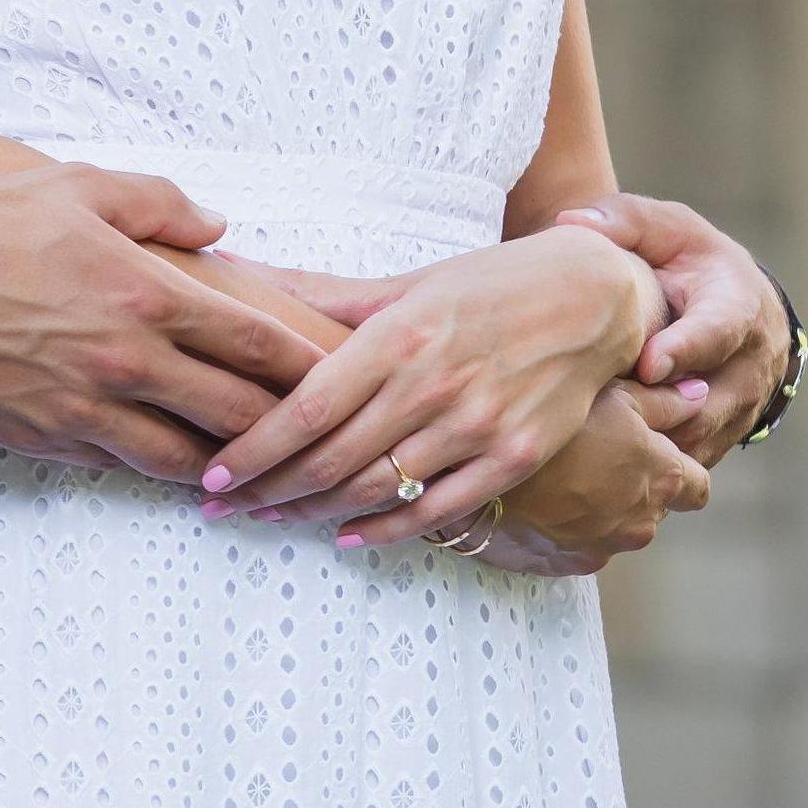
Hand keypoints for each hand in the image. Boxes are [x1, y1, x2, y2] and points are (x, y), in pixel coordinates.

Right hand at [0, 162, 330, 485]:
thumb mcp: (73, 185)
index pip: (258, 342)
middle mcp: (127, 358)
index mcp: (144, 291)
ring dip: (235, 471)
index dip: (310, 366)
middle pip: (241, 414)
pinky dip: (165, 473)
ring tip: (269, 476)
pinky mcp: (48, 438)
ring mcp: (88, 406)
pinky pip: (126, 467)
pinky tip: (184, 473)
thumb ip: (157, 201)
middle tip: (329, 443)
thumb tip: (218, 226)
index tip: (343, 379)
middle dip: (292, 432)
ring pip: (191, 460)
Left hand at [198, 226, 666, 542]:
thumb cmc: (487, 284)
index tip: (213, 472)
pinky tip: (344, 536)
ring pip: (379, 489)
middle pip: (334, 458)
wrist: (594, 297)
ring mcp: (480, 427)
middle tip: (219, 505)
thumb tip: (242, 271)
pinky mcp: (517, 458)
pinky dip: (387, 529)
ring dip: (313, 512)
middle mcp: (435, 385)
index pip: (308, 408)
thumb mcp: (405, 283)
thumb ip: (325, 295)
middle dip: (268, 489)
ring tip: (266, 519)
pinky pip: (440, 509)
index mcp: (399, 336)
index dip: (256, 448)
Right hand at [478, 380, 710, 571]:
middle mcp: (642, 519)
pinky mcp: (568, 562)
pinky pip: (580, 543)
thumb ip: (661, 400)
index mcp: (661, 476)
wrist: (476, 469)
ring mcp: (606, 546)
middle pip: (653, 505)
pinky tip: (538, 495)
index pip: (698, 485)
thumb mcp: (608, 392)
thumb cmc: (547, 419)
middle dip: (632, 483)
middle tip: (591, 449)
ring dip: (599, 504)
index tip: (650, 449)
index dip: (678, 465)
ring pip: (615, 525)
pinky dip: (567, 523)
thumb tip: (701, 395)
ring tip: (558, 471)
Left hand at [550, 193, 787, 466]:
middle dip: (659, 407)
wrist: (725, 298)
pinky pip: (687, 458)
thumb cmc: (683, 256)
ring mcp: (738, 406)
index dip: (686, 349)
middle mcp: (748, 364)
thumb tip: (572, 223)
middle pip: (710, 399)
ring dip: (651, 440)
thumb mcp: (661, 225)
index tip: (648, 365)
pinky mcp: (719, 434)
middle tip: (603, 409)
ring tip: (593, 436)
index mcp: (737, 307)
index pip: (719, 331)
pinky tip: (598, 456)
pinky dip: (649, 461)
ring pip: (697, 437)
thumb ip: (621, 220)